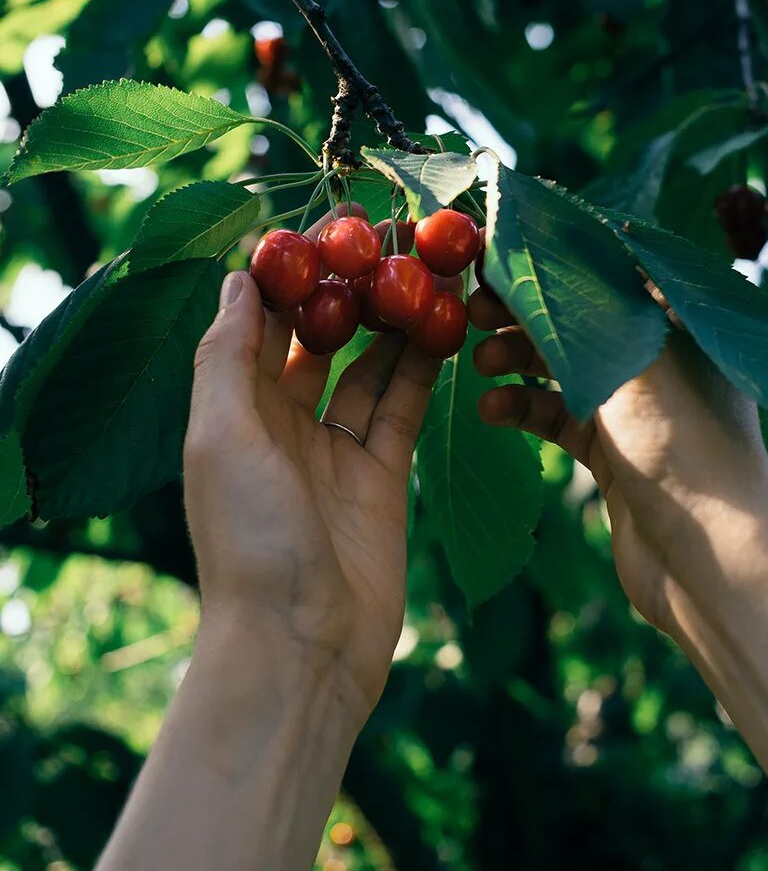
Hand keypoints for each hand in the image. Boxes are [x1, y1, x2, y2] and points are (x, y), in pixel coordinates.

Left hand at [184, 234, 439, 726]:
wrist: (304, 644)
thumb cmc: (250, 539)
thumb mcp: (222, 437)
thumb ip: (229, 356)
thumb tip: (238, 278)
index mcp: (236, 412)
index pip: (263, 324)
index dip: (289, 274)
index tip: (323, 226)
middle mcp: (284, 425)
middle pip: (319, 340)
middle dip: (348, 290)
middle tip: (385, 238)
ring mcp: (337, 450)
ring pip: (368, 368)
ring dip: (392, 323)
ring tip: (424, 271)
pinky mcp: (384, 475)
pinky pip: (404, 409)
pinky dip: (422, 369)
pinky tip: (443, 326)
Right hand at [469, 286, 767, 633]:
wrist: (707, 560)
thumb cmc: (684, 446)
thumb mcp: (639, 360)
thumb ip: (593, 307)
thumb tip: (552, 248)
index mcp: (681, 325)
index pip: (608, 274)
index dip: (553, 265)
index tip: (500, 259)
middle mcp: (660, 361)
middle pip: (580, 321)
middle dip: (525, 314)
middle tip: (474, 308)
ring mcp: (636, 410)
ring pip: (563, 369)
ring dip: (517, 361)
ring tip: (478, 362)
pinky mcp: (613, 453)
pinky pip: (558, 417)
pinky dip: (524, 409)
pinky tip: (491, 410)